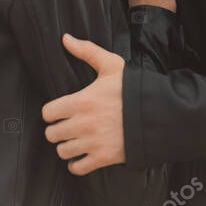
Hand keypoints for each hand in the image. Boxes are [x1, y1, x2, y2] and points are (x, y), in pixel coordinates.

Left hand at [42, 34, 124, 173]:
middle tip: (66, 126)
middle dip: (57, 130)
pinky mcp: (103, 158)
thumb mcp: (111, 65)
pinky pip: (77, 167)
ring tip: (75, 140)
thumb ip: (87, 51)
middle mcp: (83, 124)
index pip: (48, 113)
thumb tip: (65, 38)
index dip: (52, 112)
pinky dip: (77, 163)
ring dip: (66, 146)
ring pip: (63, 151)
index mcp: (81, 101)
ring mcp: (92, 143)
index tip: (59, 112)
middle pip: (52, 135)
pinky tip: (82, 155)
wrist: (156, 113)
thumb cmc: (132, 89)